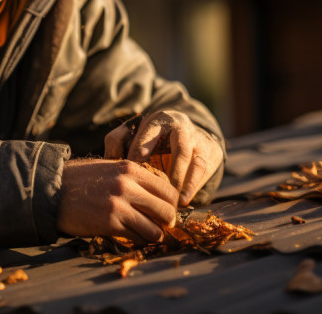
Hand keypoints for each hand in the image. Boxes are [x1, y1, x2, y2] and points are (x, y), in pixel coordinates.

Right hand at [56, 158, 178, 243]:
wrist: (53, 191)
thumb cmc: (81, 180)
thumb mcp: (110, 168)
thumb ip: (133, 177)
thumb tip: (157, 194)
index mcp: (130, 169)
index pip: (168, 190)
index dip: (170, 204)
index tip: (164, 211)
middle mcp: (128, 185)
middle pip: (167, 210)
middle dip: (167, 222)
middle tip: (160, 225)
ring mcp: (119, 205)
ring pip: (155, 229)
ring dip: (154, 235)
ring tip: (146, 234)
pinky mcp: (110, 223)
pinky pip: (137, 238)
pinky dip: (139, 240)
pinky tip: (132, 236)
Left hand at [104, 110, 222, 206]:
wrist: (184, 132)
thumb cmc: (150, 139)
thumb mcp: (133, 135)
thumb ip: (117, 143)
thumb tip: (111, 160)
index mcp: (159, 121)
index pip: (150, 133)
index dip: (141, 152)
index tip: (132, 171)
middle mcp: (181, 128)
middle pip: (180, 149)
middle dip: (173, 172)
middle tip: (161, 192)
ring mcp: (198, 140)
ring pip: (197, 161)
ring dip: (188, 183)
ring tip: (178, 201)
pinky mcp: (211, 152)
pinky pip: (206, 171)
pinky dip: (195, 186)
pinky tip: (186, 199)